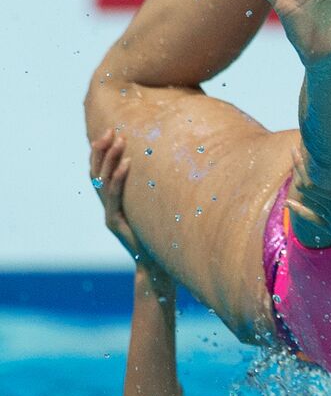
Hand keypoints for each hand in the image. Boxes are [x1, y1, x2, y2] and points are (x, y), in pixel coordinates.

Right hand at [89, 129, 166, 283]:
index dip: (100, 152)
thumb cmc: (159, 235)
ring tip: (119, 141)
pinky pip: (115, 197)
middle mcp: (107, 206)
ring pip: (103, 182)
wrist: (155, 265)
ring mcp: (109, 215)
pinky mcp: (115, 223)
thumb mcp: (153, 209)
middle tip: (111, 131)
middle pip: (97, 173)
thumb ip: (151, 192)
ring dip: (111, 159)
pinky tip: (128, 163)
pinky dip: (120, 179)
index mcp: (113, 202)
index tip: (109, 131)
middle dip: (102, 150)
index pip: (99, 172)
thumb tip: (168, 166)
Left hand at [285, 143, 330, 293]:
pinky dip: (299, 209)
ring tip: (294, 162)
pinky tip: (288, 203)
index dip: (311, 160)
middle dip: (301, 165)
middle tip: (296, 146)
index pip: (323, 177)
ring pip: (309, 198)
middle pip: (310, 184)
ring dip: (300, 180)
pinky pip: (312, 219)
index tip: (308, 142)